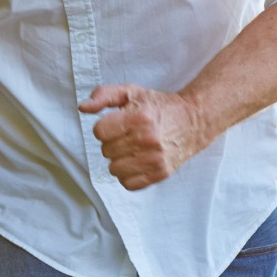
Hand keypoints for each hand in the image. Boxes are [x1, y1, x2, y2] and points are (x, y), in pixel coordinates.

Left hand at [80, 84, 209, 190]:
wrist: (193, 120)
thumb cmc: (158, 106)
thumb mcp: (131, 92)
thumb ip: (103, 95)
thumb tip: (82, 108)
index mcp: (139, 117)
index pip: (99, 132)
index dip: (104, 127)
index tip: (117, 123)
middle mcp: (148, 140)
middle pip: (106, 150)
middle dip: (112, 142)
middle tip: (128, 135)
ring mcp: (155, 159)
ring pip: (114, 169)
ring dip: (119, 160)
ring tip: (132, 148)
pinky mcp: (161, 174)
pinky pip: (128, 184)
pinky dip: (128, 175)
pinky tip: (137, 161)